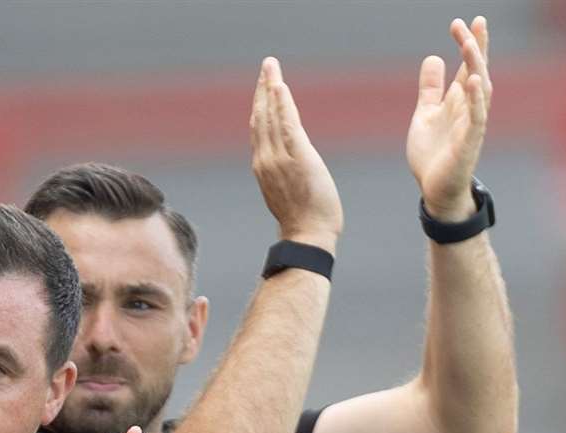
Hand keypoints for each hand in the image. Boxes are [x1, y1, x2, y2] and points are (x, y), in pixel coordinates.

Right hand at [250, 56, 342, 250]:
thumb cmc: (302, 219)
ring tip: (272, 67)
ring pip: (271, 117)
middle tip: (267, 65)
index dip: (260, 104)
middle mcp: (265, 159)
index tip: (264, 86)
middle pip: (261, 117)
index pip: (259, 128)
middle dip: (262, 89)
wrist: (307, 235)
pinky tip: (280, 87)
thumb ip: (283, 172)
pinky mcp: (297, 157)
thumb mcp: (287, 191)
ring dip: (270, 89)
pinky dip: (282, 105)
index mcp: (262, 167)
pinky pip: (287, 125)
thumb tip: (288, 164)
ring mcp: (279, 158)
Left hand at [407, 16, 491, 220]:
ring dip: (476, 66)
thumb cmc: (433, 154)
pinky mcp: (469, 142)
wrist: (435, 189)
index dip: (468, 43)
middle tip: (470, 22)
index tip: (465, 21)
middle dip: (474, 46)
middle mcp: (469, 108)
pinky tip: (475, 81)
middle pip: (477, 70)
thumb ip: (430, 88)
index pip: (468, 66)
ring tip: (470, 44)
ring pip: (480, 90)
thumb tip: (433, 56)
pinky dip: (476, 99)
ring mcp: (471, 124)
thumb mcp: (426, 114)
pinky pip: (476, 117)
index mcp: (459, 101)